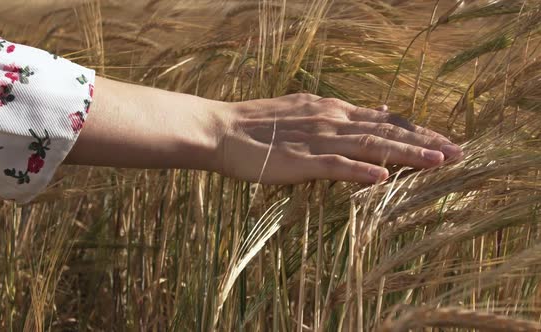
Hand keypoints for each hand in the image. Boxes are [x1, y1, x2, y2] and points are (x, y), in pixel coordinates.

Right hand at [217, 93, 462, 184]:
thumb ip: (339, 116)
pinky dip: (360, 172)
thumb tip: (373, 112)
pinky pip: (334, 166)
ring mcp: (316, 139)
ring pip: (369, 146)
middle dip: (424, 142)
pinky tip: (383, 179)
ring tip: (437, 163)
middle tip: (458, 151)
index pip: (383, 119)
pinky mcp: (298, 160)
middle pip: (385, 130)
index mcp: (332, 110)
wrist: (221, 129)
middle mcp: (331, 120)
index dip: (415, 130)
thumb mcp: (304, 111)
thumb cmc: (258, 126)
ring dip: (405, 154)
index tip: (443, 141)